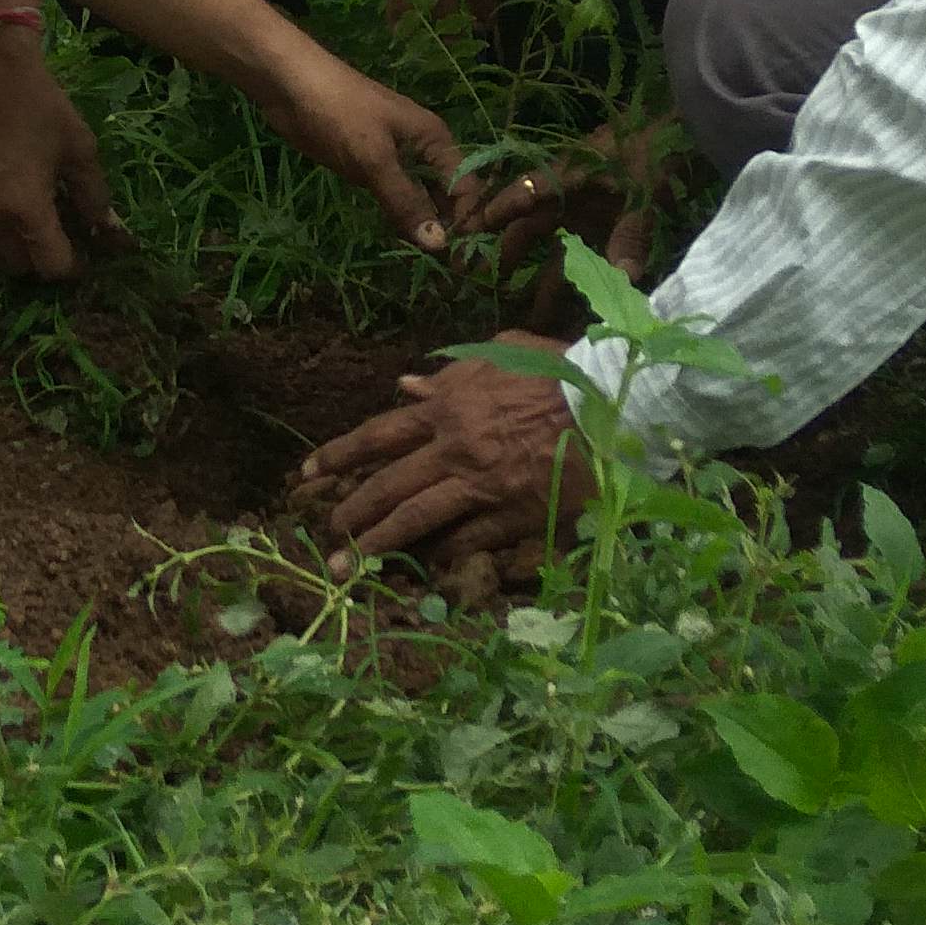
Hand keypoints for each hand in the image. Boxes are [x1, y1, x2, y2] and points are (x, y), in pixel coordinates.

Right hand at [0, 25, 121, 278]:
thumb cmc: (42, 105)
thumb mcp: (79, 150)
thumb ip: (94, 197)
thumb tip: (107, 230)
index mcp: (25, 207)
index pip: (50, 265)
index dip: (74, 268)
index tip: (87, 257)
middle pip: (19, 267)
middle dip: (44, 261)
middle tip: (65, 238)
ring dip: (19, 245)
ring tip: (41, 217)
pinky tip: (16, 199)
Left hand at [260, 40, 464, 253]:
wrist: (288, 84)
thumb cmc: (338, 113)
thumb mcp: (374, 159)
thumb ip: (405, 201)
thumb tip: (439, 245)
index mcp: (435, 139)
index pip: (466, 187)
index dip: (466, 222)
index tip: (459, 261)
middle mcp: (422, 148)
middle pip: (446, 193)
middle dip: (447, 227)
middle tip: (444, 269)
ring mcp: (395, 156)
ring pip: (420, 196)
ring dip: (422, 223)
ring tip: (424, 262)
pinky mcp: (369, 163)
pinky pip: (394, 193)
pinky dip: (399, 213)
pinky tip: (398, 238)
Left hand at [294, 341, 593, 568]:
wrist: (616, 405)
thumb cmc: (563, 371)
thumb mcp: (502, 354)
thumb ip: (453, 373)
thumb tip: (407, 386)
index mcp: (450, 406)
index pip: (378, 435)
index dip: (339, 456)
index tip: (309, 474)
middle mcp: (456, 450)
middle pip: (388, 485)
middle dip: (350, 511)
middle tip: (324, 533)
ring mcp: (483, 487)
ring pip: (416, 520)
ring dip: (377, 545)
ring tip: (346, 568)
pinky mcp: (513, 517)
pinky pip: (467, 542)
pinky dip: (442, 555)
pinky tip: (421, 569)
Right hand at [453, 119, 669, 315]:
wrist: (691, 130)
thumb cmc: (659, 152)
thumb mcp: (645, 191)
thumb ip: (631, 234)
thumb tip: (622, 279)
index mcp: (572, 175)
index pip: (525, 193)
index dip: (499, 211)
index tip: (471, 230)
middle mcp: (576, 193)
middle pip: (535, 225)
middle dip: (513, 254)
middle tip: (491, 284)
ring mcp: (596, 206)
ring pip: (562, 245)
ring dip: (549, 276)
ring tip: (533, 312)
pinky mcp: (616, 217)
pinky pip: (591, 250)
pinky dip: (583, 274)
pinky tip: (578, 302)